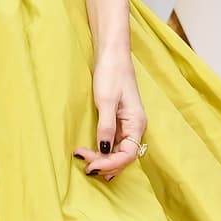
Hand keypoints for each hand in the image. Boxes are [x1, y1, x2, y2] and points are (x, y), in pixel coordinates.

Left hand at [73, 52, 146, 181]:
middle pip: (123, 157)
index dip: (109, 164)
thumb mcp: (106, 100)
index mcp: (136, 123)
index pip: (127, 155)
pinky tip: (92, 155)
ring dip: (103, 161)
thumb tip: (104, 150)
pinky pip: (113, 144)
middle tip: (83, 164)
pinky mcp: (119, 121)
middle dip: (105, 164)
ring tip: (85, 162)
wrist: (111, 54)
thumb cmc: (112, 73)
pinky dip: (103, 152)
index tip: (90, 165)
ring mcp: (127, 125)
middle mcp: (134, 127)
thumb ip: (106, 127)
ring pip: (118, 153)